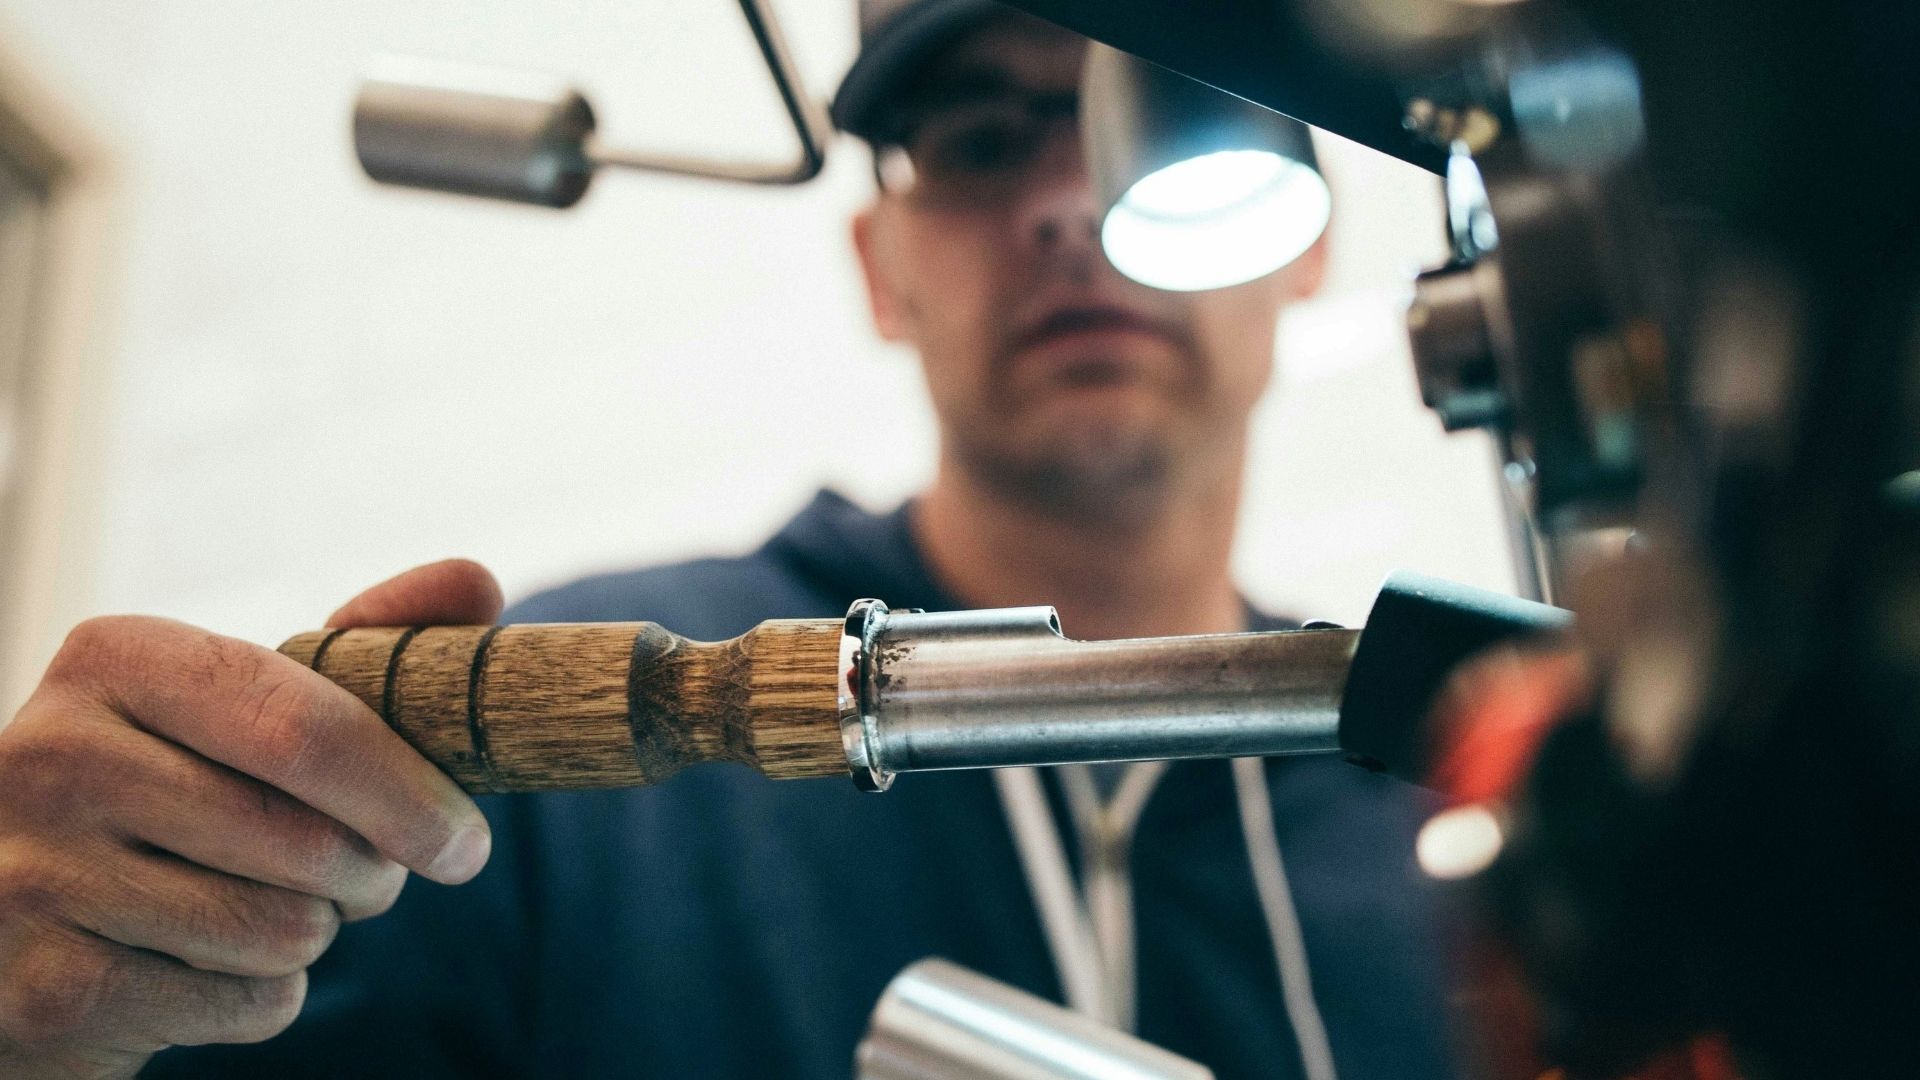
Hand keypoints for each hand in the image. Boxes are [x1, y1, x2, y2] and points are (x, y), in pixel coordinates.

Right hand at [0, 560, 503, 1077]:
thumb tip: (477, 581)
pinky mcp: (44, 989)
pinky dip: (262, 998)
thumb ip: (363, 643)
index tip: (467, 842)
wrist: (19, 929)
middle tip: (366, 877)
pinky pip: (246, 1004)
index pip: (307, 729)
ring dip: (310, 936)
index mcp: (114, 658)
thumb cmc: (173, 795)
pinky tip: (202, 967)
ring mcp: (30, 875)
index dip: (410, 794)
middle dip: (371, 876)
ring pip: (283, 931)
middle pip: (308, 843)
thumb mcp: (245, 705)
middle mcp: (50, 755)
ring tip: (262, 910)